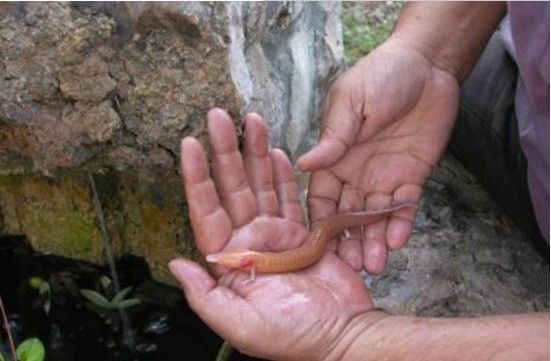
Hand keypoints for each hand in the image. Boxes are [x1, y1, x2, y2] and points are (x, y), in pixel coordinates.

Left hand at [170, 109, 378, 359]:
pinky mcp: (303, 233)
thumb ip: (205, 296)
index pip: (207, 211)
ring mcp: (277, 236)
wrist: (342, 336)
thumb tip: (177, 263)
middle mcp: (250, 242)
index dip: (196, 177)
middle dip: (225, 150)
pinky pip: (291, 197)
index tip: (190, 145)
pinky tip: (276, 152)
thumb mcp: (240, 324)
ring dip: (255, 152)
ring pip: (262, 185)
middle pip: (233, 188)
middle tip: (218, 116)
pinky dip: (284, 175)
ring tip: (250, 120)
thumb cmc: (293, 337)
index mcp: (230, 261)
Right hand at [298, 38, 458, 273]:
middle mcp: (357, 173)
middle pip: (348, 216)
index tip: (317, 247)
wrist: (428, 66)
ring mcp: (385, 177)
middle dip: (347, 242)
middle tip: (349, 267)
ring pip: (375, 217)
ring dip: (373, 242)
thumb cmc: (381, 76)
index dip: (319, 222)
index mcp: (335, 157)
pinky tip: (396, 242)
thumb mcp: (350, 103)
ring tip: (374, 266)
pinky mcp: (412, 176)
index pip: (320, 198)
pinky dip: (400, 224)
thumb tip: (301, 164)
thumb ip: (333, 137)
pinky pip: (405, 206)